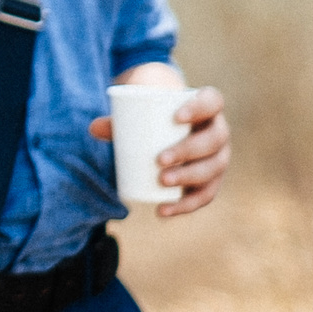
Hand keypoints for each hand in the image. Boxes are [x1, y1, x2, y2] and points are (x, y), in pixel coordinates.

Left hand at [90, 83, 229, 217]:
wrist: (170, 133)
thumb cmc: (154, 119)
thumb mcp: (140, 114)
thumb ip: (118, 120)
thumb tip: (93, 128)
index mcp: (207, 107)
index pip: (213, 101)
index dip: (199, 108)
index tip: (175, 117)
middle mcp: (218, 132)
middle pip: (213, 140)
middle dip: (188, 151)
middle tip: (160, 159)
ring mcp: (218, 157)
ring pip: (213, 169)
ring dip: (189, 177)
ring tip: (162, 181)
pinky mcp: (211, 181)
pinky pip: (205, 195)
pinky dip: (185, 205)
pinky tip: (163, 210)